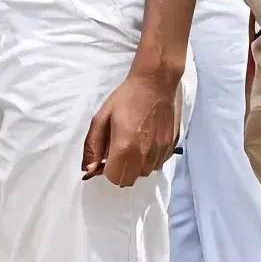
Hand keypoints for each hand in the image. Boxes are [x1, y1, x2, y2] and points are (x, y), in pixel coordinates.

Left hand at [83, 63, 182, 188]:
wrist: (156, 82)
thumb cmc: (126, 97)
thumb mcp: (102, 118)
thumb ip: (93, 146)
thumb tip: (89, 169)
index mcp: (125, 147)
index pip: (113, 177)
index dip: (105, 170)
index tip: (105, 157)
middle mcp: (144, 154)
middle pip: (129, 179)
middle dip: (120, 170)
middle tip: (118, 151)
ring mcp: (160, 152)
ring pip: (144, 172)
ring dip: (135, 165)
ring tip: (134, 144)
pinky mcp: (172, 146)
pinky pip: (157, 163)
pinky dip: (149, 159)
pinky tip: (147, 141)